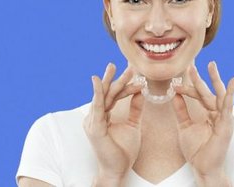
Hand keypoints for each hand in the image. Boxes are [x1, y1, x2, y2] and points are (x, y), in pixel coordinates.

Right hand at [83, 63, 143, 184]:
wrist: (118, 169)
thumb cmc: (123, 150)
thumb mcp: (133, 125)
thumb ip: (135, 109)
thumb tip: (140, 92)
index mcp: (103, 116)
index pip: (114, 96)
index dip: (124, 85)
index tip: (135, 74)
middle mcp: (96, 116)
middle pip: (107, 93)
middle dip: (115, 78)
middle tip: (122, 63)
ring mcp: (93, 121)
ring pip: (103, 97)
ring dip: (111, 82)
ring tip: (114, 67)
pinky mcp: (94, 127)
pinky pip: (97, 107)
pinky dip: (97, 94)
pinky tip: (98, 82)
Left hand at [172, 62, 233, 185]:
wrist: (202, 167)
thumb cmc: (196, 150)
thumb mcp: (184, 126)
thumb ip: (181, 111)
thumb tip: (174, 95)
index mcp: (208, 114)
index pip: (198, 96)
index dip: (187, 89)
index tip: (175, 83)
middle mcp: (216, 114)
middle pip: (208, 92)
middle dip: (203, 78)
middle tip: (196, 63)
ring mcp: (223, 118)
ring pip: (218, 95)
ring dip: (215, 80)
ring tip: (212, 66)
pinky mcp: (227, 124)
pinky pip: (228, 107)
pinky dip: (230, 95)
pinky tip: (232, 83)